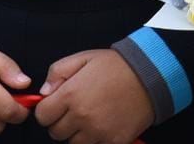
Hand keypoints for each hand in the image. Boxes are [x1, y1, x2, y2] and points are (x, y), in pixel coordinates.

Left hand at [34, 49, 155, 143]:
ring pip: (73, 143)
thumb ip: (58, 71)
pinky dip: (97, 139)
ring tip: (93, 116)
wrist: (150, 74)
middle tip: (77, 109)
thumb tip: (45, 91)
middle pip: (56, 133)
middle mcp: (81, 116)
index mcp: (71, 94)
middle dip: (63, 122)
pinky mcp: (113, 141)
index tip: (57, 106)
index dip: (48, 110)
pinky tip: (105, 124)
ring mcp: (97, 131)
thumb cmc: (117, 65)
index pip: (43, 116)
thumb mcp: (84, 58)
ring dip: (79, 133)